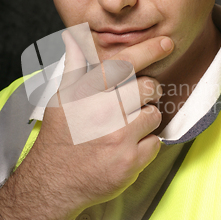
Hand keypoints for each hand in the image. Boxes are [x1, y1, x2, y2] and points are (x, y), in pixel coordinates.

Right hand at [28, 32, 173, 211]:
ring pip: (154, 114)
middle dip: (148, 91)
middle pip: (147, 87)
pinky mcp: (130, 161)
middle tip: (136, 100)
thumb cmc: (59, 137)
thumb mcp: (60, 98)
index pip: (123, 64)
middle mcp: (104, 112)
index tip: (166, 43)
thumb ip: (74, 66)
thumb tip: (74, 36)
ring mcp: (119, 138)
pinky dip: (146, 144)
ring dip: (146, 119)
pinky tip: (128, 147)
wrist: (54, 182)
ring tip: (127, 127)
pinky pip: (156, 142)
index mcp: (86, 93)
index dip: (148, 50)